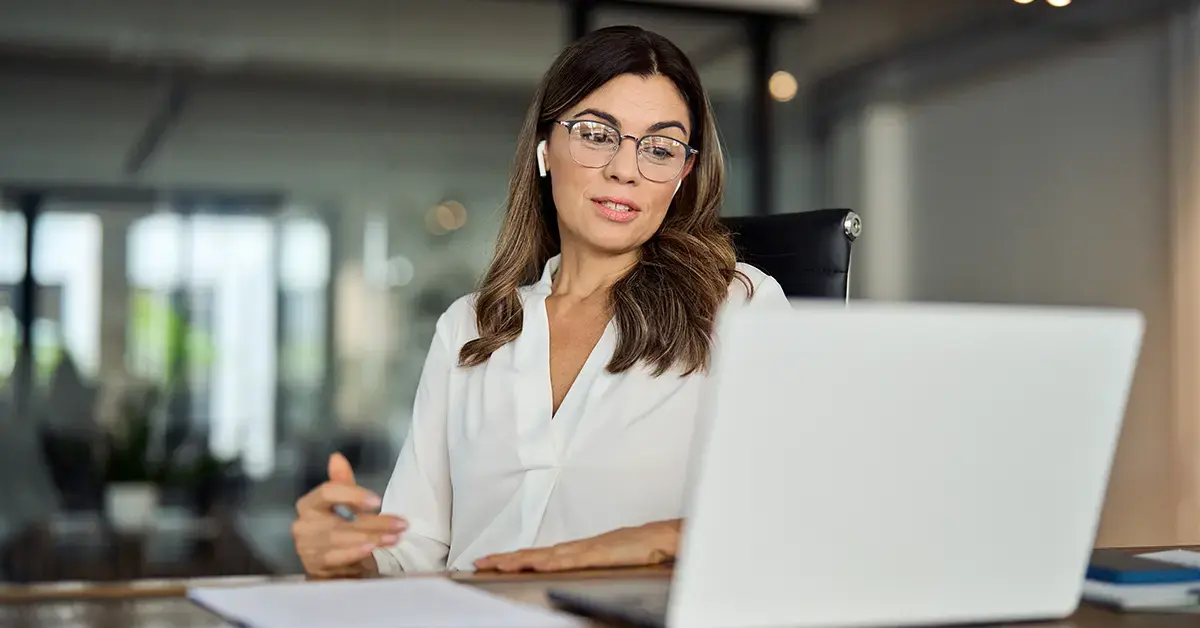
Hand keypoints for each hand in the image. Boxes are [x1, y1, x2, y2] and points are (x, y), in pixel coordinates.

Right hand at [291, 453, 407, 577]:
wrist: (335, 569)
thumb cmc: (342, 532)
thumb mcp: (345, 506)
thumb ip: (343, 484)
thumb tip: (336, 457)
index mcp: (309, 504)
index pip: (327, 492)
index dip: (352, 495)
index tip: (378, 501)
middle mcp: (302, 525)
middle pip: (340, 519)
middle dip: (374, 521)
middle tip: (401, 524)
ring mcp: (305, 547)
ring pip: (340, 539)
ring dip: (371, 537)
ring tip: (394, 537)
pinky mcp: (313, 566)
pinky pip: (334, 558)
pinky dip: (353, 553)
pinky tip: (371, 549)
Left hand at [473, 520, 680, 572]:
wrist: (661, 538)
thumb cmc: (639, 549)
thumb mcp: (608, 560)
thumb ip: (590, 565)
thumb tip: (574, 570)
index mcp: (577, 550)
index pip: (539, 554)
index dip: (514, 557)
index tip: (492, 560)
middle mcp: (576, 547)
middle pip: (534, 552)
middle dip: (505, 558)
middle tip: (479, 562)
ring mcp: (585, 550)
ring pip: (545, 555)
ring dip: (518, 559)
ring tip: (494, 564)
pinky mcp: (597, 554)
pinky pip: (568, 559)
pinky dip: (549, 561)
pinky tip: (534, 564)